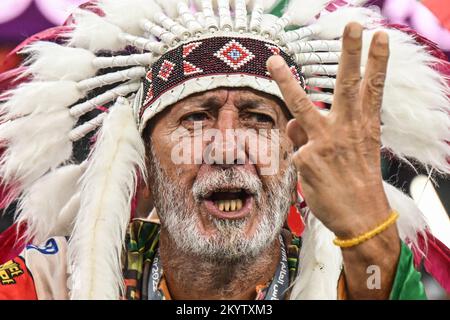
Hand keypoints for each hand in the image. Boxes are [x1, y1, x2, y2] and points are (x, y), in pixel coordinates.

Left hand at [268, 22, 392, 238]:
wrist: (362, 218)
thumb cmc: (357, 183)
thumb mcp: (352, 153)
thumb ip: (323, 132)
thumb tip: (293, 122)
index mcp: (364, 127)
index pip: (373, 88)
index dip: (377, 61)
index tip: (380, 37)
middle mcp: (346, 129)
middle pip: (346, 84)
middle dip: (350, 53)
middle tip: (353, 25)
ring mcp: (325, 141)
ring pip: (300, 105)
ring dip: (285, 81)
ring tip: (273, 60)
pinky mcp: (306, 158)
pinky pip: (294, 150)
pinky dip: (300, 159)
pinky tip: (312, 173)